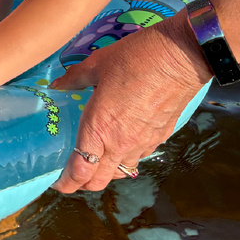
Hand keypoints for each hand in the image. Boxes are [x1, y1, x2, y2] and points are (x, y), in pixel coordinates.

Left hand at [50, 15, 209, 192]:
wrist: (181, 55)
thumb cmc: (137, 57)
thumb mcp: (97, 64)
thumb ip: (74, 78)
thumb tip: (57, 84)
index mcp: (99, 128)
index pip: (79, 171)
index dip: (66, 183)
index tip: (57, 183)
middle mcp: (120, 143)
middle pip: (98, 182)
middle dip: (83, 184)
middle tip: (73, 174)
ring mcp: (142, 143)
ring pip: (120, 172)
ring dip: (107, 171)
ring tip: (97, 159)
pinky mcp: (160, 137)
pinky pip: (139, 157)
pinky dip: (127, 157)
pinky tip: (122, 142)